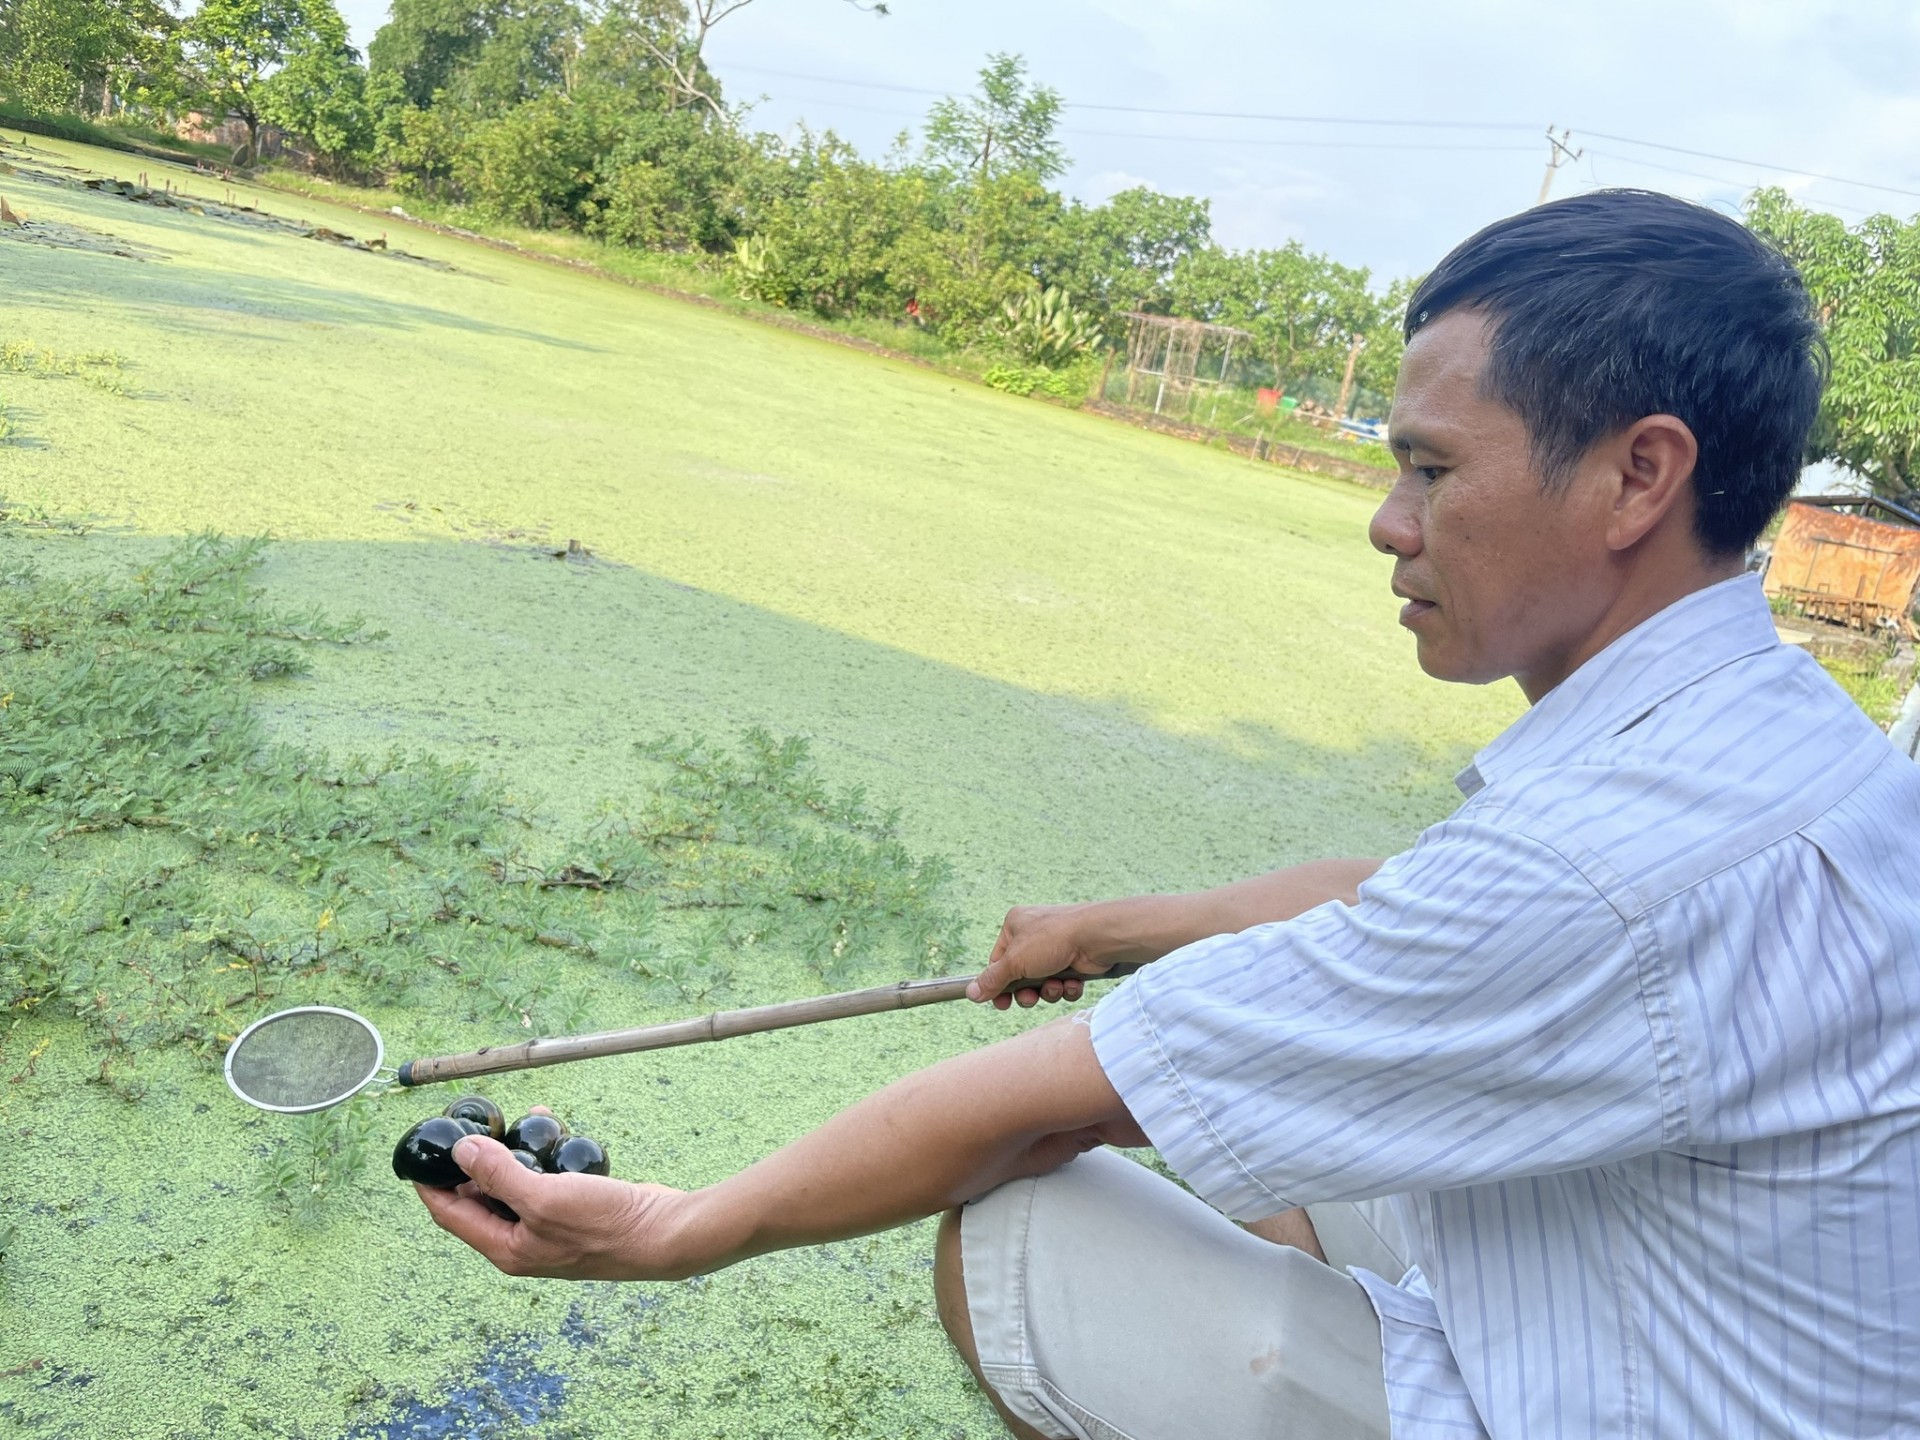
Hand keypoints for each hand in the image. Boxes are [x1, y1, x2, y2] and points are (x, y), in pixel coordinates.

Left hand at [416, 1131, 704, 1280]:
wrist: (662, 1234)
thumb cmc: (603, 1225)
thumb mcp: (544, 1198)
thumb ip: (500, 1176)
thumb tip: (460, 1153)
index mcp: (506, 1248)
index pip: (450, 1215)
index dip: (429, 1186)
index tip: (417, 1156)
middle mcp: (523, 1242)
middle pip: (480, 1199)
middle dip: (472, 1162)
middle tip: (470, 1126)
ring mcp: (549, 1228)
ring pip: (515, 1185)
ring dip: (511, 1153)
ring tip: (514, 1121)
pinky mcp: (574, 1211)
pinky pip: (545, 1180)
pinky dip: (542, 1156)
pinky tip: (552, 1130)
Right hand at [968, 902, 1113, 1008]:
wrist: (1096, 937)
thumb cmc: (1052, 940)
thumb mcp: (1015, 961)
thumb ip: (992, 979)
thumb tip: (971, 993)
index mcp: (1015, 926)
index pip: (998, 961)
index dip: (999, 985)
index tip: (1002, 1004)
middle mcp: (1034, 934)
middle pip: (1021, 976)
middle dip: (1028, 991)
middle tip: (1031, 997)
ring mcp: (1056, 948)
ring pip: (1043, 983)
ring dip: (1049, 991)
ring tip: (1056, 985)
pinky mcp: (1074, 961)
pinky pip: (1063, 983)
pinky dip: (1066, 987)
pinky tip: (1072, 982)